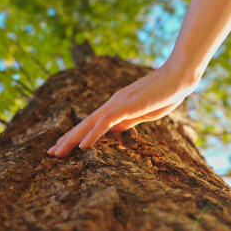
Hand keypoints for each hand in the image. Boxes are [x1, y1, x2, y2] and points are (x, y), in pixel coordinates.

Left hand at [47, 64, 200, 157]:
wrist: (179, 76)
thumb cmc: (165, 93)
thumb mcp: (143, 113)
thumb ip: (128, 120)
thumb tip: (115, 130)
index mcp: (116, 107)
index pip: (91, 123)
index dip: (76, 135)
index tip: (63, 147)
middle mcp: (112, 104)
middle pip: (84, 124)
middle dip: (66, 139)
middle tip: (50, 153)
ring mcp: (118, 104)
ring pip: (89, 124)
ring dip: (72, 139)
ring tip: (57, 153)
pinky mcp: (127, 106)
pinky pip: (105, 123)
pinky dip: (92, 135)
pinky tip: (82, 147)